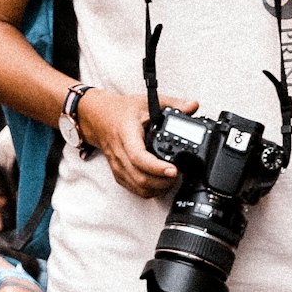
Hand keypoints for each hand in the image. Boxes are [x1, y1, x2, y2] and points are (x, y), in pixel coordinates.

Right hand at [78, 89, 198, 199]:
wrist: (99, 118)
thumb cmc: (122, 111)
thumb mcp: (147, 101)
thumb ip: (172, 103)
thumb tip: (193, 106)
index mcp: (127, 135)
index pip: (139, 157)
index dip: (157, 167)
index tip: (174, 170)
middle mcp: (120, 154)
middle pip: (140, 178)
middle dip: (163, 182)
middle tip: (178, 174)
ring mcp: (118, 166)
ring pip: (138, 187)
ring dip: (157, 188)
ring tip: (172, 179)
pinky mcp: (118, 174)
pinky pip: (134, 189)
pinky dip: (149, 190)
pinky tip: (160, 183)